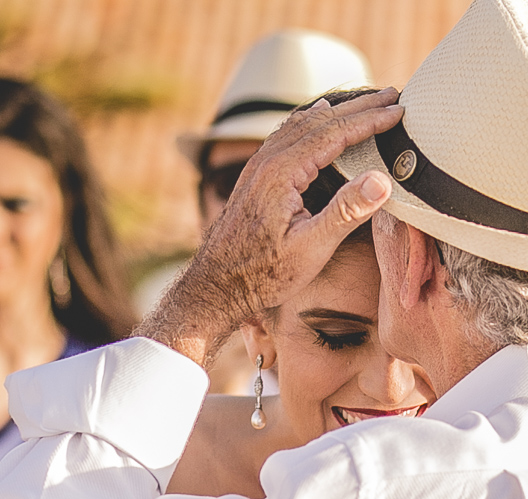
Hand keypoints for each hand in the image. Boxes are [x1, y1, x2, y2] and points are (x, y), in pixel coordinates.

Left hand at [138, 88, 403, 366]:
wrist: (216, 285)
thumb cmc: (263, 273)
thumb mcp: (310, 248)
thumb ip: (345, 213)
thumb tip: (381, 180)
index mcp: (281, 173)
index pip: (334, 132)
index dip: (370, 120)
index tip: (401, 109)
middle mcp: (266, 162)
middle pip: (319, 120)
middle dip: (359, 106)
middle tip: (394, 93)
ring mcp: (256, 167)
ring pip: (300, 123)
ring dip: (336, 110)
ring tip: (366, 102)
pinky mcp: (253, 177)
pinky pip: (286, 135)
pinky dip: (312, 121)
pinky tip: (319, 119)